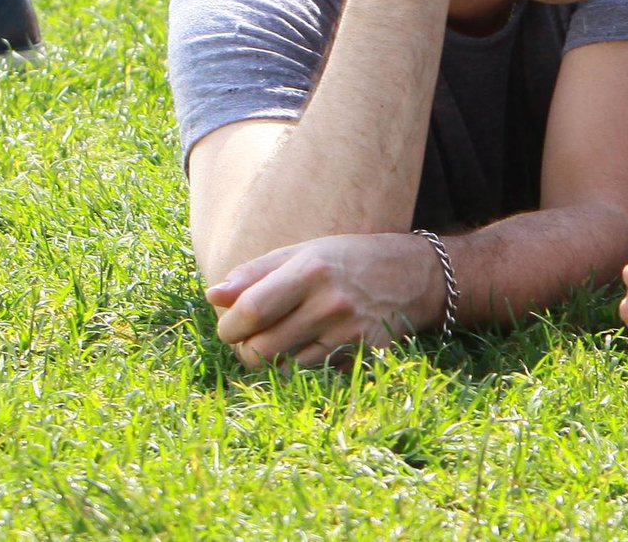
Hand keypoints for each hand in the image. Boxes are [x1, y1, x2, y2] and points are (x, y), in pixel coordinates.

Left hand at [206, 233, 444, 368]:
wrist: (415, 274)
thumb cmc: (349, 260)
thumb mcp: (303, 252)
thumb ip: (255, 273)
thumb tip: (213, 297)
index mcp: (310, 271)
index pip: (251, 310)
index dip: (229, 327)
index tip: (228, 327)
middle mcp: (330, 303)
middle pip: (262, 350)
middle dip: (245, 351)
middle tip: (249, 341)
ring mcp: (349, 333)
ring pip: (285, 370)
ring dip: (272, 363)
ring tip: (279, 343)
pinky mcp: (364, 355)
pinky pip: (315, 375)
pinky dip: (303, 368)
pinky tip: (311, 348)